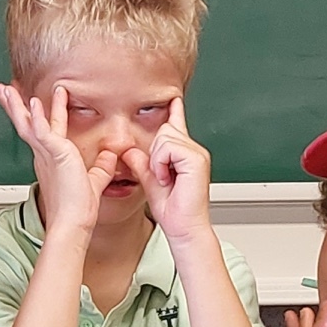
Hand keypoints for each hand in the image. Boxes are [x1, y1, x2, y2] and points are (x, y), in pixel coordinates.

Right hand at [0, 81, 107, 238]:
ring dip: (17, 105)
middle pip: (26, 124)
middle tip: (4, 90)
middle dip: (15, 106)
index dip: (38, 114)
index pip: (43, 130)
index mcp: (50, 160)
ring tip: (6, 89)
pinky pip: (41, 130)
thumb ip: (102, 166)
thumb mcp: (95, 180)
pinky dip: (37, 116)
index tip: (33, 101)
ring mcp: (46, 154)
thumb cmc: (79, 209)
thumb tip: (109, 155)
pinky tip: (33, 102)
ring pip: (27, 123)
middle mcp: (43, 156)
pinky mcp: (54, 154)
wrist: (73, 223)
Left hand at [146, 103, 213, 242]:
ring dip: (158, 160)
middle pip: (164, 130)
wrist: (184, 228)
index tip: (174, 99)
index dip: (175, 111)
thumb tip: (129, 150)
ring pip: (165, 137)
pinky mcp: (196, 159)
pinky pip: (168, 147)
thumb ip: (141, 163)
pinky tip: (168, 178)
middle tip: (161, 176)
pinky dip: (162, 163)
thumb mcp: (150, 181)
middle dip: (155, 152)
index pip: (178, 125)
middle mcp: (194, 150)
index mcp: (185, 153)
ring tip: (165, 179)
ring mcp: (197, 153)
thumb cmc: (173, 210)